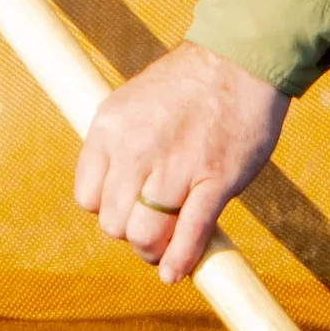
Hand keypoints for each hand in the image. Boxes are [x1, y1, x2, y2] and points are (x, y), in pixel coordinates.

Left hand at [73, 42, 287, 283]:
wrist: (242, 58)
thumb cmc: (190, 85)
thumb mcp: (135, 103)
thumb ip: (120, 146)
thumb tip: (116, 191)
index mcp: (109, 128)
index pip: (87, 197)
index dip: (107, 210)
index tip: (126, 208)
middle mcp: (136, 149)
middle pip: (113, 224)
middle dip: (131, 234)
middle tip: (151, 229)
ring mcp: (175, 167)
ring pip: (145, 235)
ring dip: (154, 251)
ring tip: (165, 250)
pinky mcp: (214, 180)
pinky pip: (189, 233)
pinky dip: (181, 259)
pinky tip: (177, 272)